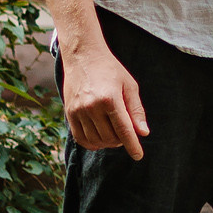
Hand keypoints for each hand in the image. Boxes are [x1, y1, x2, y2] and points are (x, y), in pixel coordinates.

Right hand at [62, 42, 148, 158]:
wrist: (83, 56)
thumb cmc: (110, 69)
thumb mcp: (129, 85)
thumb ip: (136, 110)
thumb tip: (143, 133)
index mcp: (110, 98)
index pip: (124, 130)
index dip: (132, 146)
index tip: (138, 156)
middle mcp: (92, 106)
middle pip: (110, 137)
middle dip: (121, 140)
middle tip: (125, 132)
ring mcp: (78, 110)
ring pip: (96, 140)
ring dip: (108, 143)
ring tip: (113, 133)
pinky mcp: (69, 113)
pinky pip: (80, 138)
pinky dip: (92, 143)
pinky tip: (100, 137)